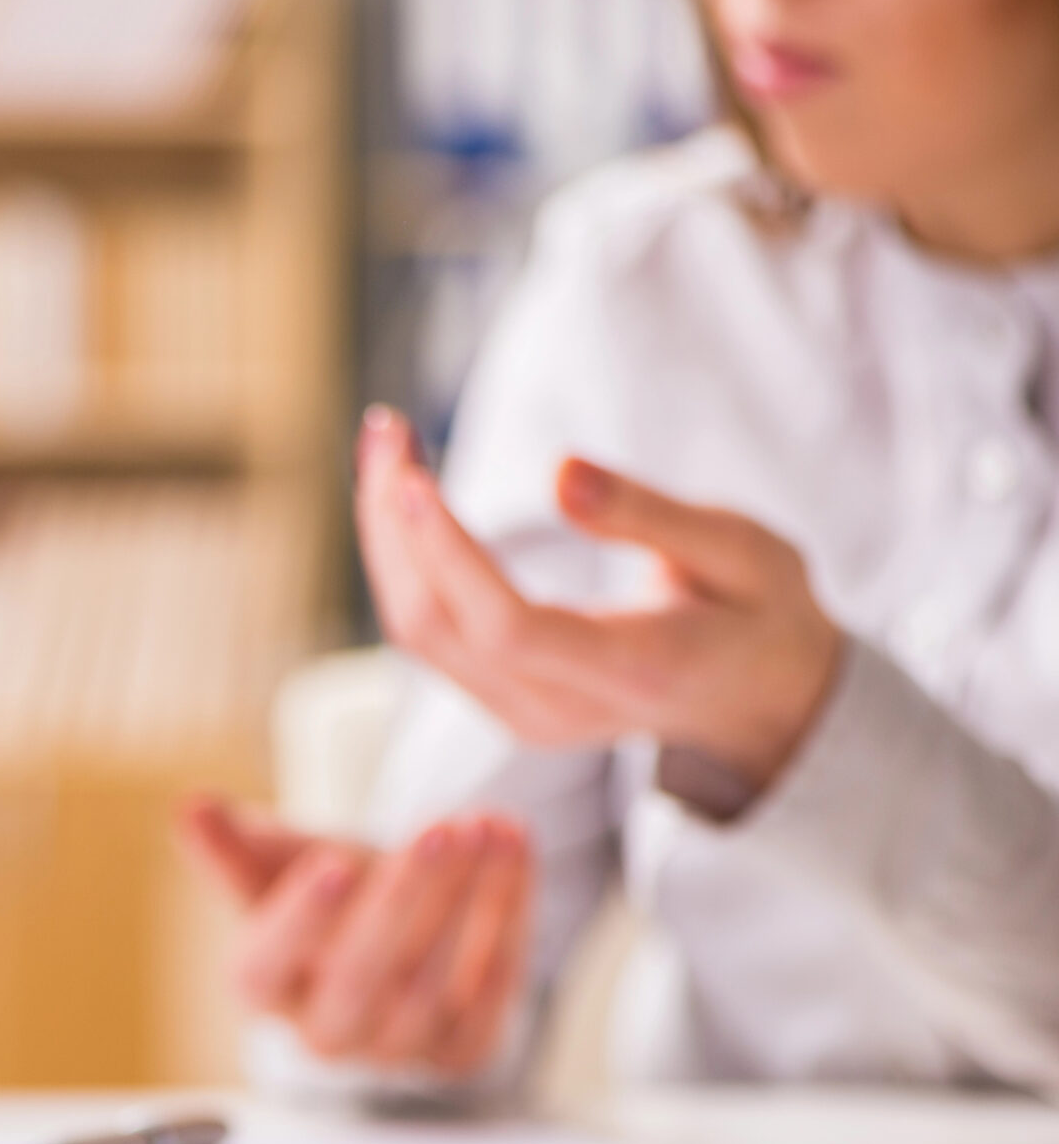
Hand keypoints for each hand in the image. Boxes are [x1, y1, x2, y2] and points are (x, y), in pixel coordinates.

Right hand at [184, 797, 532, 1078]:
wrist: (391, 926)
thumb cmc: (328, 894)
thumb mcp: (273, 862)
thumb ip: (232, 843)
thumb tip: (191, 809)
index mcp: (263, 985)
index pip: (268, 965)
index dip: (301, 919)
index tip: (332, 863)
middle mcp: (325, 1030)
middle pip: (359, 976)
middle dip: (405, 899)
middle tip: (440, 831)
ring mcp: (396, 1048)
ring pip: (431, 985)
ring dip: (468, 900)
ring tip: (486, 829)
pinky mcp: (461, 1049)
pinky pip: (492, 992)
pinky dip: (511, 918)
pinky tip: (515, 854)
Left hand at [358, 407, 842, 798]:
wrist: (758, 698)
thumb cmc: (756, 611)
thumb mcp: (740, 550)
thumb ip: (649, 515)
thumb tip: (558, 473)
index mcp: (629, 671)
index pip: (509, 627)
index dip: (449, 557)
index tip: (412, 480)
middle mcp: (558, 709)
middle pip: (436, 627)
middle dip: (394, 524)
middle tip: (387, 429)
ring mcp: (520, 714)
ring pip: (416, 631)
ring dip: (385, 535)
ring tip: (386, 444)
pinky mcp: (498, 700)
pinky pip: (426, 633)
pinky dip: (401, 559)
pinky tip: (398, 493)